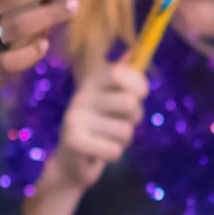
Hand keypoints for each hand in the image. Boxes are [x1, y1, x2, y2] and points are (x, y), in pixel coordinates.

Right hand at [44, 58, 148, 192]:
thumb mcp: (111, 101)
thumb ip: (124, 79)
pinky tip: (100, 152)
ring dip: (124, 140)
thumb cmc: (100, 128)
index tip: (141, 95)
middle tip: (123, 124)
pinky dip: (114, 154)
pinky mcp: (74, 140)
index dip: (138, 84)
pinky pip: (115, 150)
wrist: (72, 162)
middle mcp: (81, 96)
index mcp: (92, 83)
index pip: (119, 72)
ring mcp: (75, 117)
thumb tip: (134, 52)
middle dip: (135, 118)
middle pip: (129, 103)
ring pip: (125, 131)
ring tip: (108, 139)